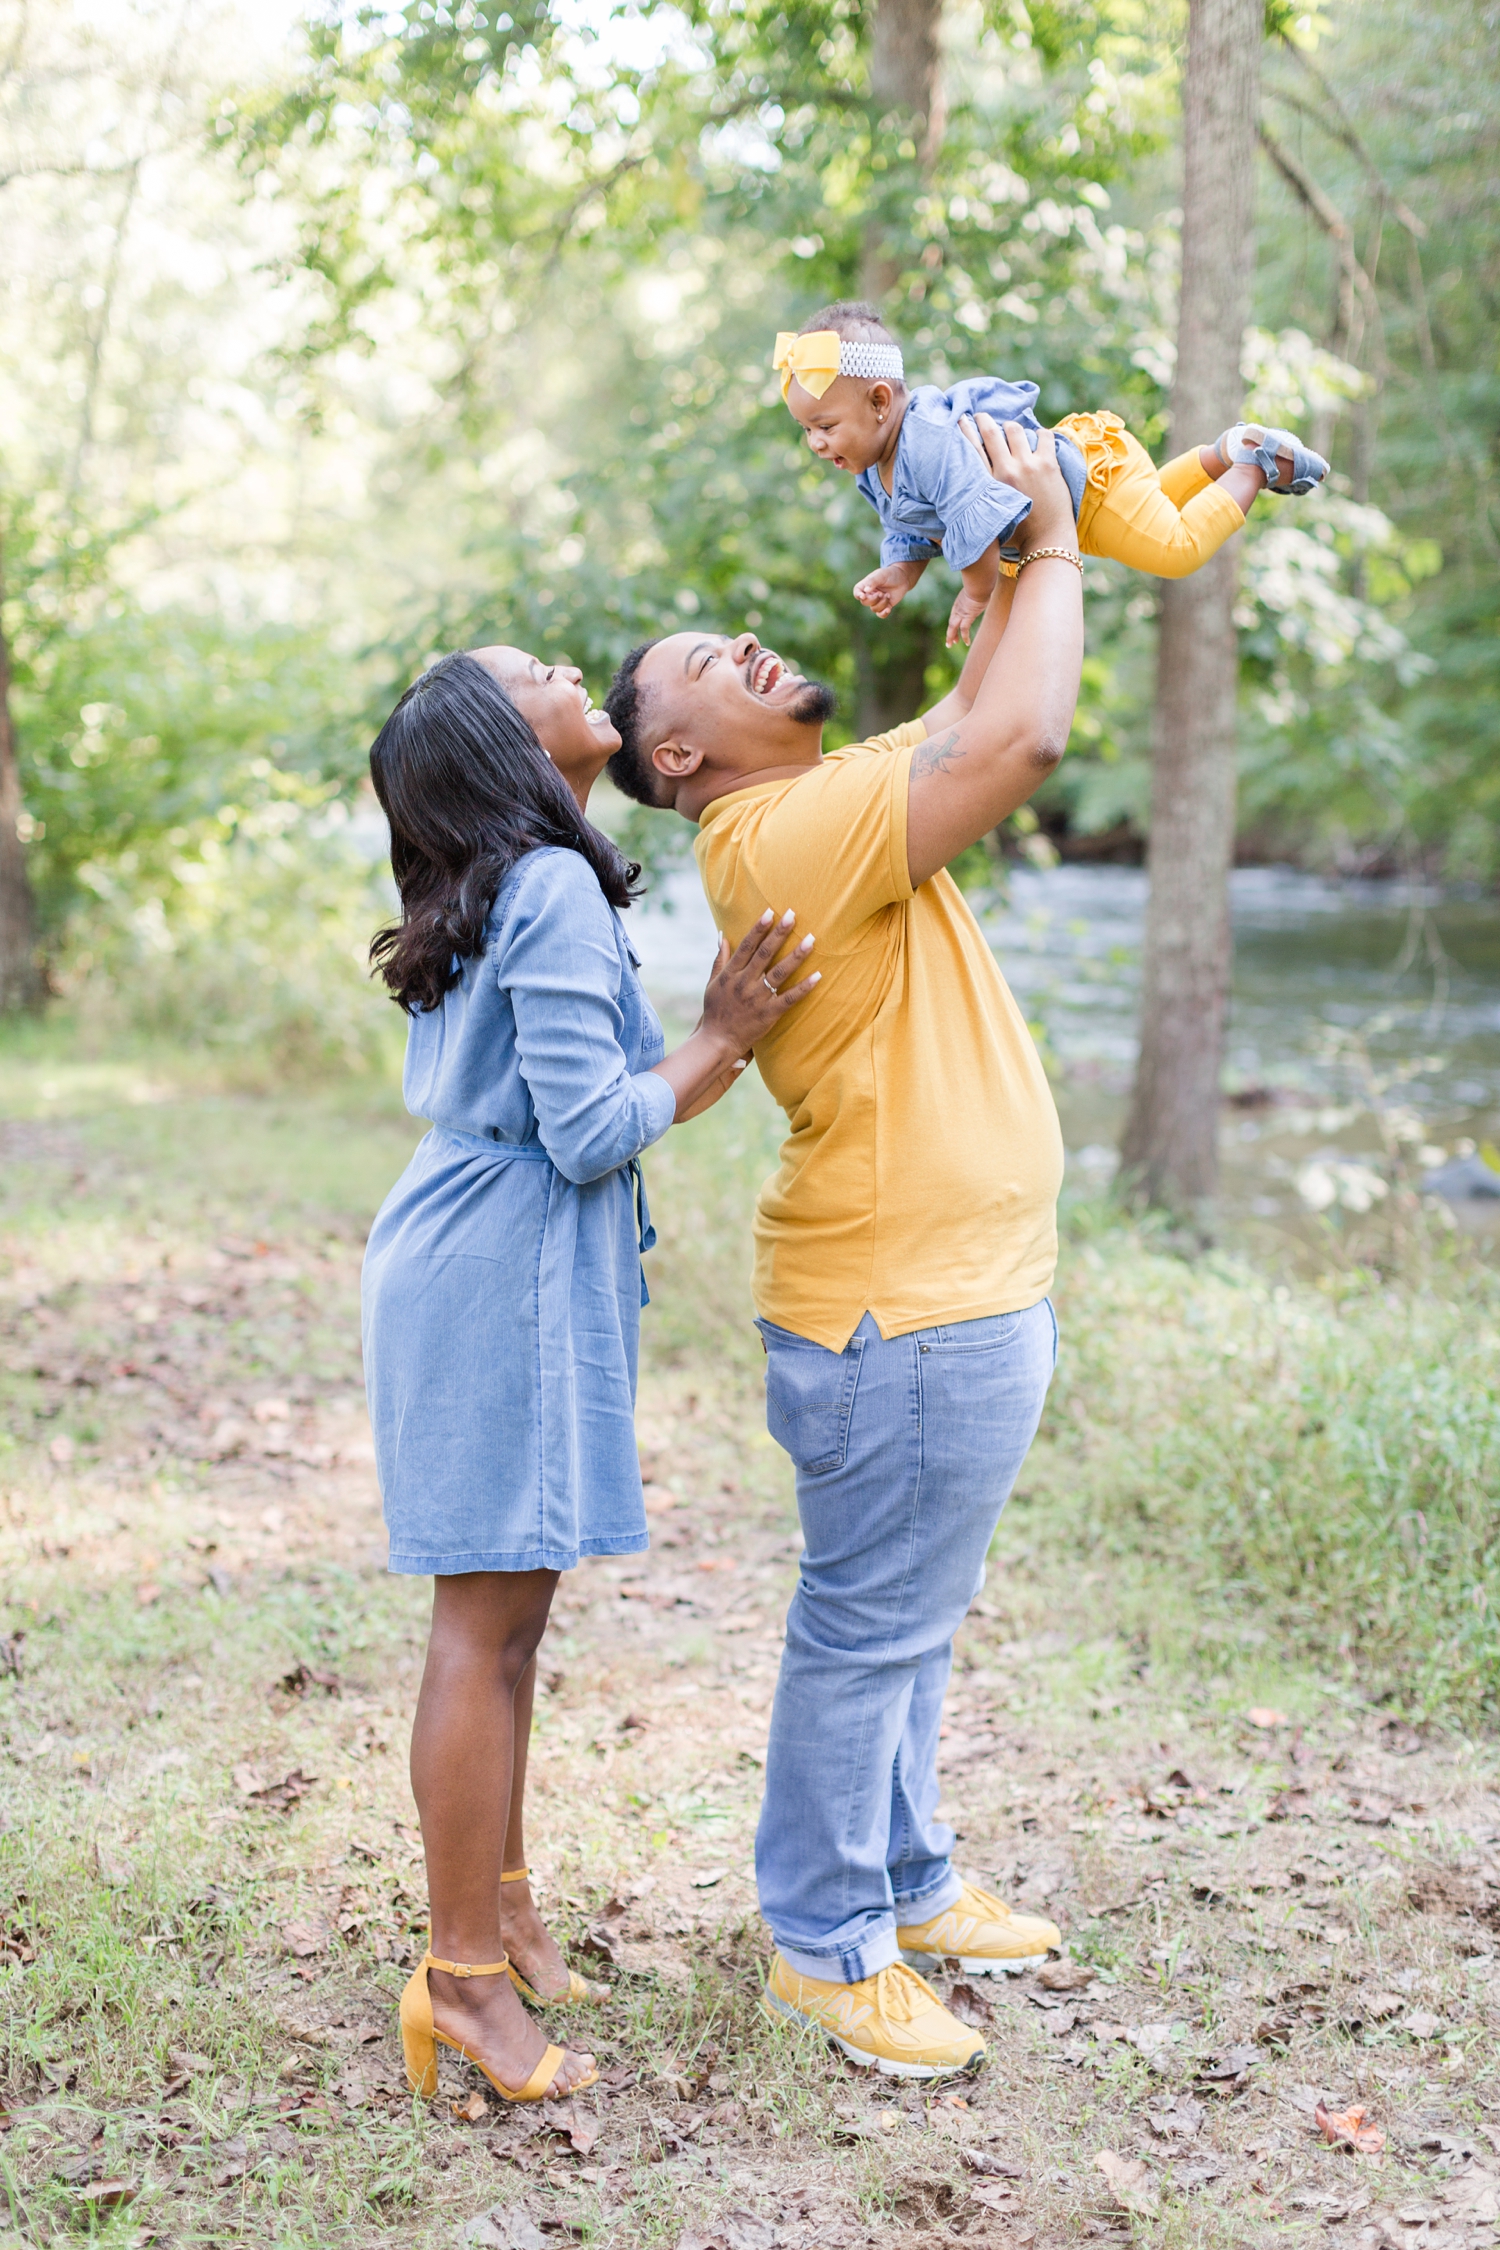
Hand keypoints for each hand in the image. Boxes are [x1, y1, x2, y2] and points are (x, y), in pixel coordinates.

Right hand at [699, 909, 818, 1056]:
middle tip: (793, 915)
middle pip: (764, 954)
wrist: (717, 1041)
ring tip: (811, 939)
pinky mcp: (769, 1014)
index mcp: (731, 974)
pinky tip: (818, 976)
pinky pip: (789, 998)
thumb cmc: (715, 1012)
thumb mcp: (712, 983)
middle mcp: (744, 983)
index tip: (770, 912)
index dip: (759, 928)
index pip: (747, 946)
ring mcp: (757, 998)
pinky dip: (804, 987)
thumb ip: (720, 960)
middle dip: (779, 933)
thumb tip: (722, 936)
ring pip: (779, 972)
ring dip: (796, 955)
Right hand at [853, 559, 927, 618]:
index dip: (858, 595)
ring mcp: (877, 601)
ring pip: (874, 608)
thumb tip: (866, 590)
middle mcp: (870, 594)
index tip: (863, 596)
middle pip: (865, 602)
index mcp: (866, 585)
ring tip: (888, 595)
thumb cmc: (890, 574)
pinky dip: (883, 613)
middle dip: (873, 599)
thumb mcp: (881, 575)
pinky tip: (888, 609)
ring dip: (882, 603)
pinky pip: (880, 614)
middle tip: (881, 593)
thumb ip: (873, 581)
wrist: (903, 578)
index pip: (857, 592)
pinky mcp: (885, 606)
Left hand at [945, 585, 990, 649]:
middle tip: (949, 642)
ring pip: (953, 627)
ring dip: (951, 636)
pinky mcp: (968, 616)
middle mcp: (958, 609)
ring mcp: (962, 613)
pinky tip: (967, 643)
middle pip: (952, 622)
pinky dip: (965, 637)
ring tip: (950, 644)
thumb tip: (985, 585)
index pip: (954, 615)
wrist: (979, 584)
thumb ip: (977, 590)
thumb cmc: (979, 583)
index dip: (953, 623)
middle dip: (950, 632)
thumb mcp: (976, 588)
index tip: (954, 629)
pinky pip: (964, 629)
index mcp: (959, 602)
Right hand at [957, 413, 1074, 548]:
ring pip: (1014, 429)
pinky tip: (1037, 440)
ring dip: (1010, 427)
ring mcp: (1028, 465)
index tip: (962, 420)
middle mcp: (1006, 470)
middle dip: (983, 419)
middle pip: (990, 431)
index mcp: (989, 484)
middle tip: (981, 416)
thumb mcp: (988, 516)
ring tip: (1009, 430)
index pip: (972, 448)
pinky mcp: (1048, 464)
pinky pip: (1043, 435)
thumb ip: (978, 498)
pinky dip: (1039, 435)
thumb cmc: (1015, 534)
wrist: (1046, 541)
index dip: (965, 430)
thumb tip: (966, 484)